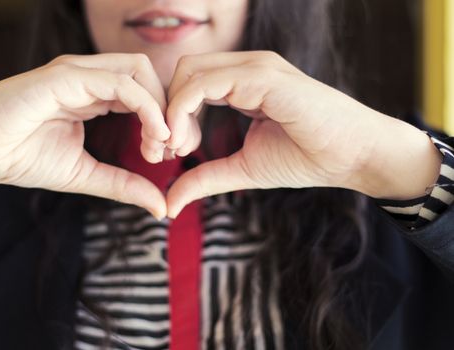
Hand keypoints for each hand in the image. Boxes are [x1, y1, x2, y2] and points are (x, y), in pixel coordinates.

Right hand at [0, 54, 170, 218]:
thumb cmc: (20, 158)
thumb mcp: (85, 174)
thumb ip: (124, 185)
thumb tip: (161, 206)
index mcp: (94, 94)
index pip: (145, 92)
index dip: (165, 119)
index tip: (168, 154)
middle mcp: (88, 77)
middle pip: (149, 76)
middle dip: (169, 110)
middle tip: (173, 148)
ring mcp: (76, 74)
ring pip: (139, 71)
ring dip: (161, 107)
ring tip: (162, 144)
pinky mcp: (64, 78)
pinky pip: (119, 82)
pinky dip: (145, 106)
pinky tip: (152, 136)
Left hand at [165, 51, 441, 217]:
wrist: (355, 156)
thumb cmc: (306, 158)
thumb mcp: (243, 169)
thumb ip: (205, 178)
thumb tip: (169, 203)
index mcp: (244, 81)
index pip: (190, 81)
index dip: (172, 114)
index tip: (173, 152)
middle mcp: (247, 67)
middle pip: (183, 71)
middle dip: (166, 110)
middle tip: (170, 150)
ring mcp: (255, 67)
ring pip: (188, 72)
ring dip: (172, 112)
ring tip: (182, 149)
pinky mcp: (263, 77)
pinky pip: (204, 83)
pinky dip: (184, 111)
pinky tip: (190, 143)